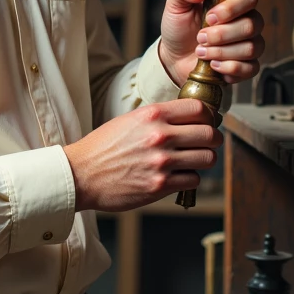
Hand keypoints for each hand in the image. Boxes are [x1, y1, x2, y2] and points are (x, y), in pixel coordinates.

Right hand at [63, 99, 220, 212]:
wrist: (81, 175)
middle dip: (212, 139)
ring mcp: (162, 162)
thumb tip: (189, 118)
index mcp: (153, 115)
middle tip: (207, 143)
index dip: (208, 116)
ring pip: (207, 158)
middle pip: (209, 134)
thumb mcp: (130, 120)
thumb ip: (159, 117)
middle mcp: (160, 136)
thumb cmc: (103, 147)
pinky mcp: (160, 185)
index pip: (199, 108)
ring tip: (195, 160)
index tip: (207, 122)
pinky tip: (179, 176)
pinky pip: (194, 179)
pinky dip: (190, 178)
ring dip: (205, 160)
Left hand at [158, 0, 263, 86]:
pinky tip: (213, 64)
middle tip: (200, 37)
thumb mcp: (176, 4)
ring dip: (221, 52)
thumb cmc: (180, 28)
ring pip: (250, 48)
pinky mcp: (247, 66)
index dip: (232, 8)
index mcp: (233, 2)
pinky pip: (250, 68)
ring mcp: (249, 44)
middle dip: (221, 34)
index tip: (210, 17)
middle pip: (251, 25)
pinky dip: (229, 68)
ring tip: (201, 52)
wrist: (174, 57)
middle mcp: (246, 21)